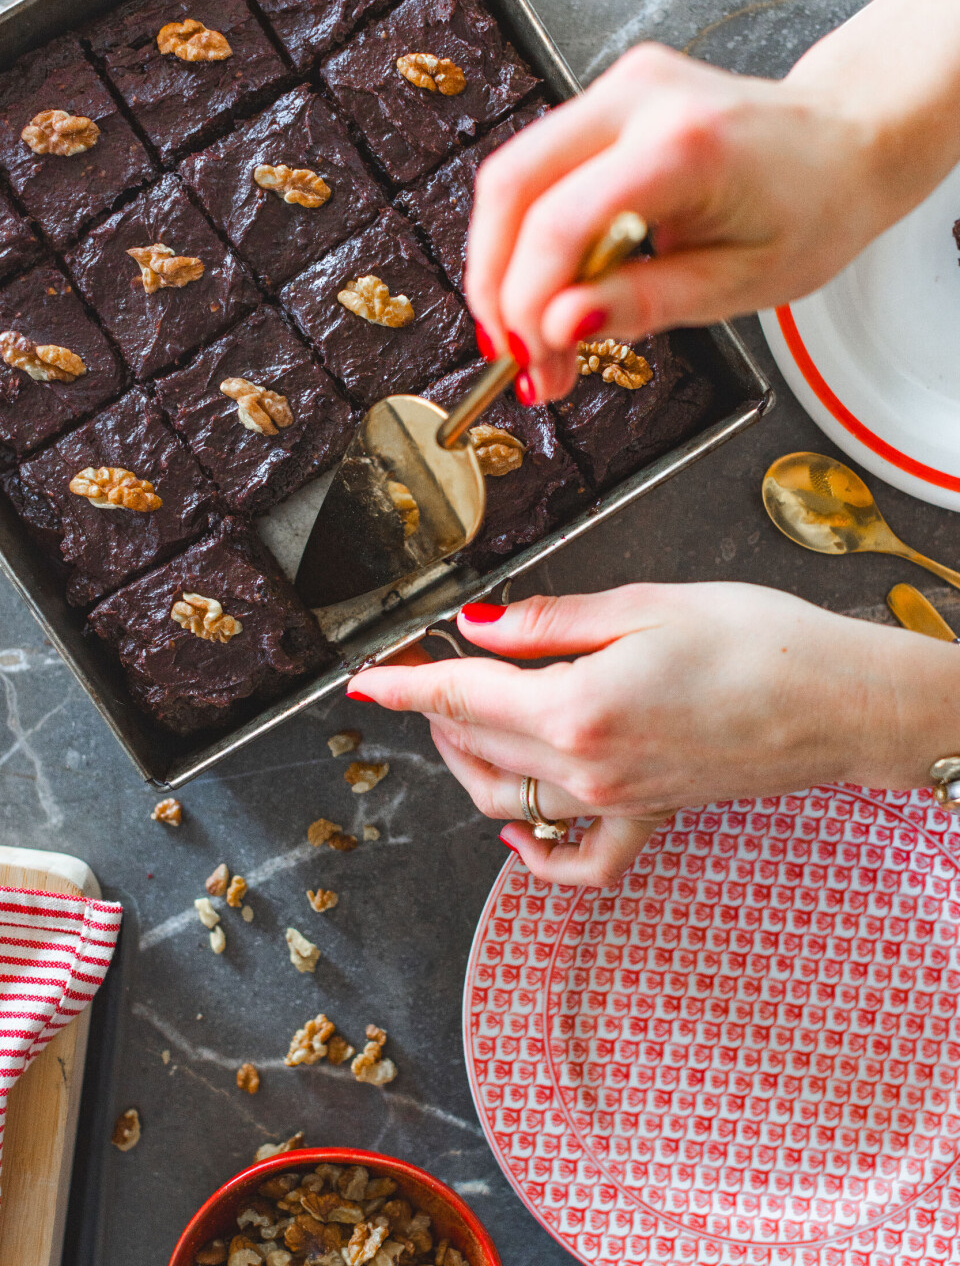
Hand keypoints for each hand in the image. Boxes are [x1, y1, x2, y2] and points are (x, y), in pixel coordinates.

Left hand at [349, 583, 959, 885]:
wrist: (839, 701)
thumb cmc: (756, 642)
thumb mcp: (640, 605)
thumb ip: (546, 623)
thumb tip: (477, 624)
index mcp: (577, 707)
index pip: (461, 696)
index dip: (403, 684)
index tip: (364, 678)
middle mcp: (587, 769)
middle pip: (476, 746)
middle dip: (433, 710)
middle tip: (421, 670)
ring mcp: (617, 803)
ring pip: (508, 800)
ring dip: (468, 762)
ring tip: (459, 719)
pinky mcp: (649, 816)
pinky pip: (578, 860)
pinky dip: (535, 854)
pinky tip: (516, 834)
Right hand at [466, 0, 959, 401]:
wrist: (848, 144)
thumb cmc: (812, 210)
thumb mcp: (738, 283)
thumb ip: (642, 303)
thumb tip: (560, 326)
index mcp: (684, 143)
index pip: (561, 221)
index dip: (526, 300)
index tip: (531, 359)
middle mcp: (641, 96)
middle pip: (511, 185)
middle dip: (495, 281)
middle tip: (513, 353)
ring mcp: (620, 86)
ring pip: (513, 175)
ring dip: (506, 263)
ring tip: (534, 334)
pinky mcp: (609, 99)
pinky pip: (539, 168)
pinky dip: (530, 236)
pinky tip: (552, 287)